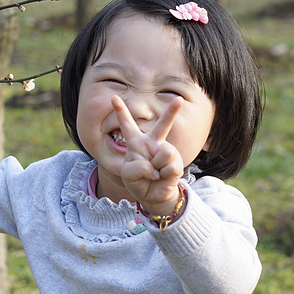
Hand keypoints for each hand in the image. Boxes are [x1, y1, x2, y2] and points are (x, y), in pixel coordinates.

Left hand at [112, 95, 184, 215]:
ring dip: (156, 168)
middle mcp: (152, 143)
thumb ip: (136, 167)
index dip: (121, 110)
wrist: (153, 196)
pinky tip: (162, 177)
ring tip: (154, 173)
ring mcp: (165, 151)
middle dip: (172, 112)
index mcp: (136, 142)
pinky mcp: (175, 161)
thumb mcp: (128, 174)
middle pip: (163, 125)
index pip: (127, 124)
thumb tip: (154, 164)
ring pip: (163, 154)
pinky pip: (168, 165)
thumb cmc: (138, 181)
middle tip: (179, 100)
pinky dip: (163, 175)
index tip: (114, 97)